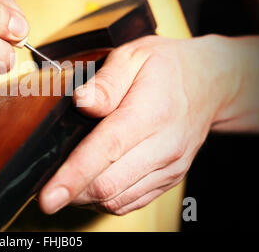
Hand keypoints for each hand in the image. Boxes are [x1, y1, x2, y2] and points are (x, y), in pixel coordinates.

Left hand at [39, 35, 237, 214]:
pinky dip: (106, 200)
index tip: (48, 197)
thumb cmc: (167, 67)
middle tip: (47, 187)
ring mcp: (169, 167)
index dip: (73, 176)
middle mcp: (163, 146)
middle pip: (109, 185)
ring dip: (86, 198)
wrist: (211, 83)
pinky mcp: (169, 178)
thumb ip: (106, 82)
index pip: (106, 150)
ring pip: (118, 200)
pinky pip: (131, 202)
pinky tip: (92, 184)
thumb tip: (81, 102)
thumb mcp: (134, 57)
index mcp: (150, 113)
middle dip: (72, 192)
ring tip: (68, 183)